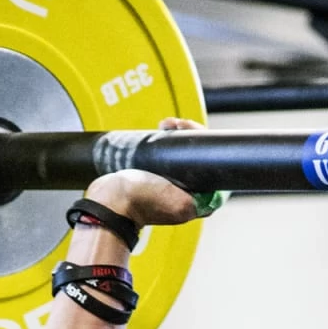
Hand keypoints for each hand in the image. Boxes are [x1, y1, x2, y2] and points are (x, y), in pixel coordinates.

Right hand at [84, 118, 205, 225]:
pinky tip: (163, 128)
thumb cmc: (140, 202)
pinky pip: (168, 152)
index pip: (214, 168)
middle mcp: (187, 192)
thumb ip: (202, 201)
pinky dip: (167, 138)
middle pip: (200, 156)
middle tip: (178, 124)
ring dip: (179, 133)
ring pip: (183, 151)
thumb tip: (217, 193)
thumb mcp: (180, 204)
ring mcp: (171, 182)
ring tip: (168, 124)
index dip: (206, 144)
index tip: (193, 131)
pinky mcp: (156, 173)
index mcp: (197, 201)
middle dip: (191, 135)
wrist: (110, 200)